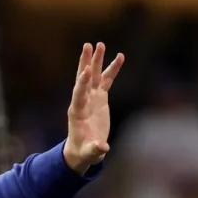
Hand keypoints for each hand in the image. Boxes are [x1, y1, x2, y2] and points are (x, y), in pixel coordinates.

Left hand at [64, 42, 124, 173]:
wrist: (84, 150)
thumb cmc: (85, 152)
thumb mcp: (89, 153)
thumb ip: (95, 149)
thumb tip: (103, 148)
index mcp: (77, 112)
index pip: (79, 94)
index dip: (82, 84)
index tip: (86, 72)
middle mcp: (82, 101)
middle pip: (83, 79)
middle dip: (85, 63)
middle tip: (88, 46)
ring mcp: (91, 98)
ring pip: (93, 76)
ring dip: (97, 61)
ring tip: (100, 44)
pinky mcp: (99, 98)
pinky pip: (106, 80)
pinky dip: (112, 69)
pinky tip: (120, 56)